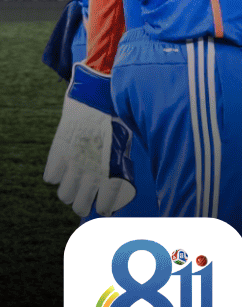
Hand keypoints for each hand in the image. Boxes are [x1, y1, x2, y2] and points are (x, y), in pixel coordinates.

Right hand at [43, 80, 136, 216]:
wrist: (99, 97)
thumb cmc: (118, 121)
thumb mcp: (125, 146)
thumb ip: (119, 169)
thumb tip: (117, 189)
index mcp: (112, 170)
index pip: (105, 204)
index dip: (104, 208)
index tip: (103, 208)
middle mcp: (90, 171)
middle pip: (79, 205)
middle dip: (83, 204)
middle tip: (85, 199)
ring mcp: (72, 162)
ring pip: (63, 195)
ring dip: (69, 191)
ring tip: (75, 183)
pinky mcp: (58, 152)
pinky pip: (51, 178)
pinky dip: (56, 175)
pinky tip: (64, 167)